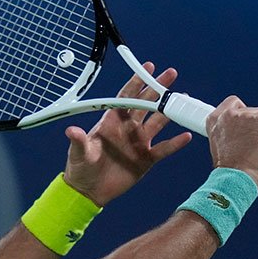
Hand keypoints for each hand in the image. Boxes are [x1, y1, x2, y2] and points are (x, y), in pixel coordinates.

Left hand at [63, 63, 192, 205]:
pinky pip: (164, 148)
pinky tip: (187, 136)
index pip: (126, 97)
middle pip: (146, 104)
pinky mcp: (146, 159)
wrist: (89, 190)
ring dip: (170, 111)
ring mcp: (138, 142)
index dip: (137, 82)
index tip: (148, 68)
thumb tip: (71, 131)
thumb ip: (79, 141)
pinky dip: (175, 143)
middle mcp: (127, 128)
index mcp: (111, 122)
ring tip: (184, 99)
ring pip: (158, 122)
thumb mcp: (79, 153)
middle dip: (158, 88)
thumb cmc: (80, 168)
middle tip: (171, 73)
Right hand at [206, 96, 257, 187]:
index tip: (246, 121)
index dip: (242, 110)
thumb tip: (239, 130)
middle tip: (257, 140)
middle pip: (254, 111)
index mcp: (217, 119)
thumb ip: (225, 131)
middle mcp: (232, 115)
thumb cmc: (228, 165)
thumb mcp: (217, 143)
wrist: (236, 175)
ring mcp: (250, 118)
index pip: (233, 102)